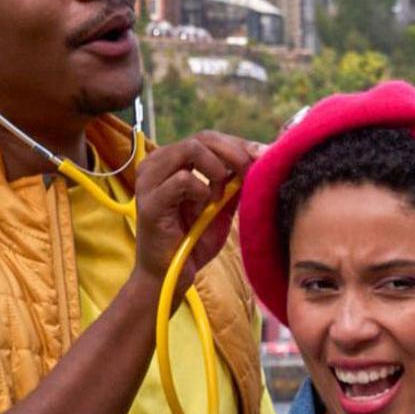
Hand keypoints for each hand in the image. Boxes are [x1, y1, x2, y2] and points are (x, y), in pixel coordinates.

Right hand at [134, 131, 253, 282]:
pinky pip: (183, 179)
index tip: (264, 156)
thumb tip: (261, 159)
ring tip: (220, 196)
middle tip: (250, 173)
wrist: (172, 275)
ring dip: (216, 169)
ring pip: (191, 149)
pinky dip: (202, 190)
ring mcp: (150, 180)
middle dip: (235, 153)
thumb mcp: (221, 207)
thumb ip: (234, 183)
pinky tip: (204, 206)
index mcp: (172, 161)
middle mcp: (157, 164)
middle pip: (202, 138)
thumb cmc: (193, 240)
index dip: (239, 144)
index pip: (209, 138)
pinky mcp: (149, 202)